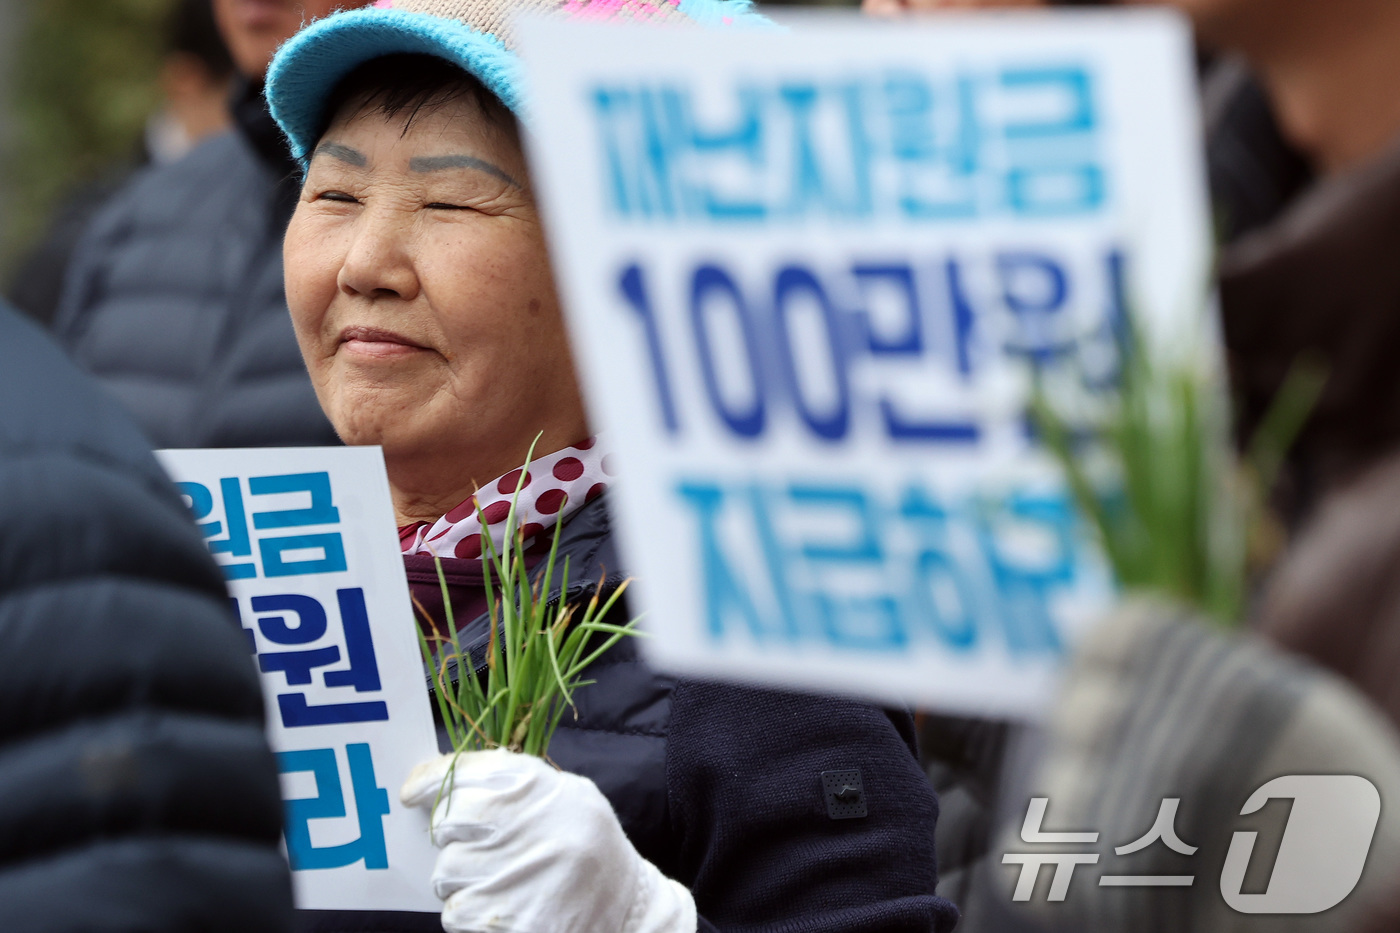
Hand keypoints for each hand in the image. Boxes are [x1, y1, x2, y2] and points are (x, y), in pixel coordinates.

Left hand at [401, 748, 695, 932]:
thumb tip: (438, 785)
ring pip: (445, 875)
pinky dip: (471, 915)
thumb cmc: (588, 844)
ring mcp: (516, 875)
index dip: (427, 782)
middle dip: (452, 841)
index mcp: (534, 785)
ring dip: (461, 881)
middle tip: (477, 849)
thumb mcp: (561, 793)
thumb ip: (508, 782)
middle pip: (444, 827)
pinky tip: (504, 906)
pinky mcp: (511, 921)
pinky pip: (458, 915)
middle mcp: (523, 824)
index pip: (459, 772)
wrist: (629, 906)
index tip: (411, 794)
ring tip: (499, 880)